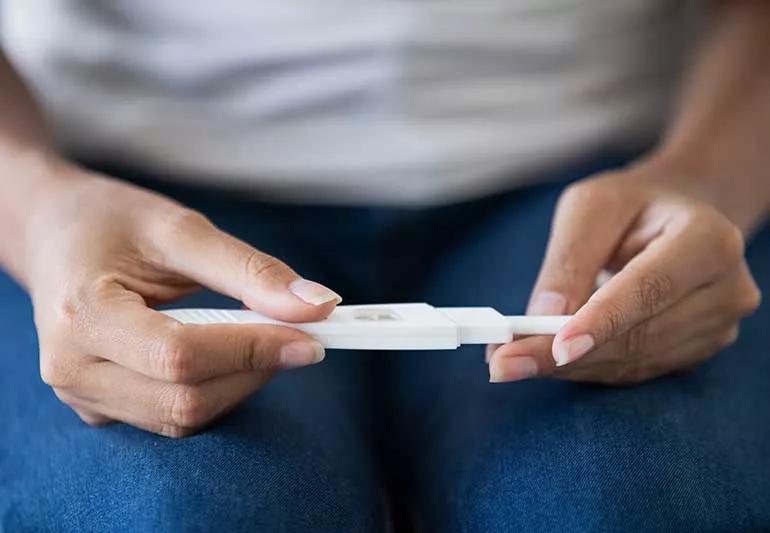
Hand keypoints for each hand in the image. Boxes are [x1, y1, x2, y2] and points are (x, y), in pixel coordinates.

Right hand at [25, 163, 340, 436]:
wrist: (54, 234)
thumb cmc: (111, 222)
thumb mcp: (181, 229)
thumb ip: (250, 270)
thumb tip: (318, 306)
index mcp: (84, 315)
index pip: (180, 357)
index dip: (253, 350)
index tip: (312, 336)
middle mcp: (73, 368)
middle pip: (186, 400)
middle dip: (254, 371)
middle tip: (297, 336)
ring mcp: (82, 395)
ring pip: (184, 418)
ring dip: (239, 384)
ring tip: (260, 337)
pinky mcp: (100, 407)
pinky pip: (172, 417)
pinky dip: (215, 392)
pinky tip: (226, 354)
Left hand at [488, 161, 761, 384]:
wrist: (679, 214)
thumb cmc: (632, 203)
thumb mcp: (592, 207)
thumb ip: (570, 259)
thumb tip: (543, 316)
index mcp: (708, 240)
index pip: (649, 289)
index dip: (601, 322)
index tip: (554, 347)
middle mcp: (725, 290)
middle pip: (638, 335)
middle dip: (563, 355)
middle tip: (502, 362)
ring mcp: (717, 326)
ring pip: (632, 361)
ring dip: (567, 367)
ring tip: (512, 359)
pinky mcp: (697, 350)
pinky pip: (633, 370)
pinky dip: (586, 368)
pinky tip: (546, 360)